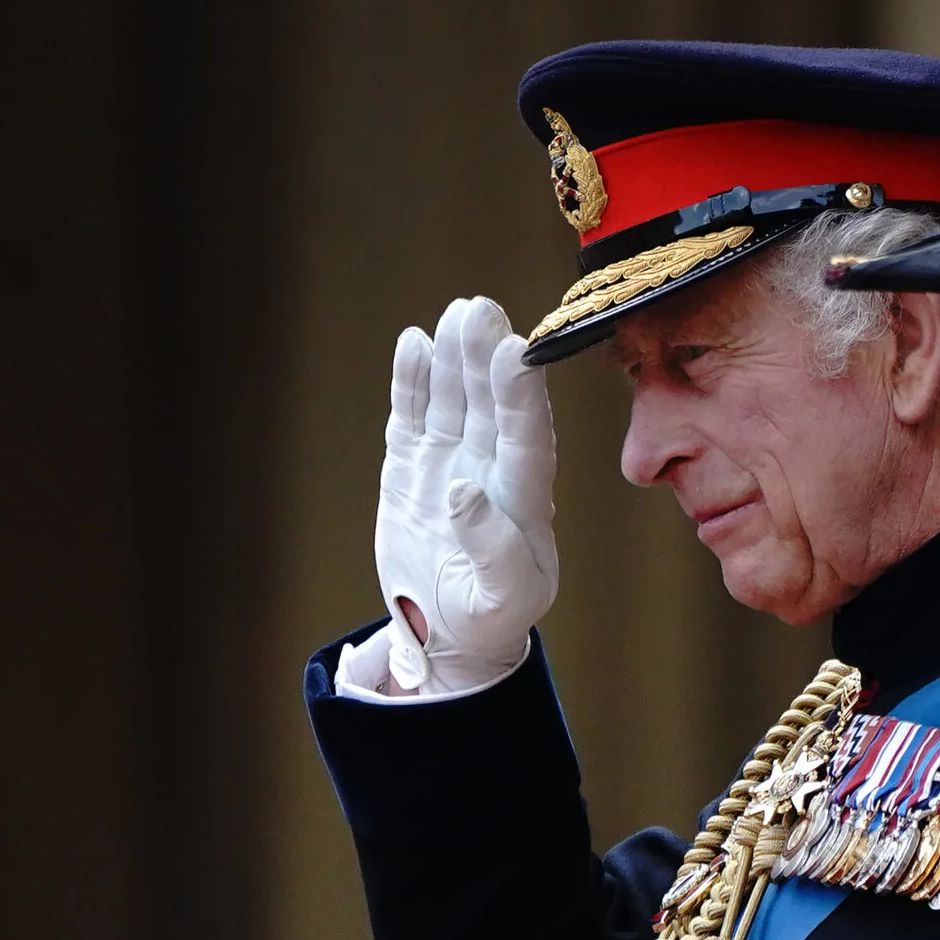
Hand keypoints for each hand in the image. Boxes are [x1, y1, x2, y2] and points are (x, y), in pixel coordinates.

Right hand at [371, 297, 558, 693]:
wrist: (450, 629)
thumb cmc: (492, 616)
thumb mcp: (502, 597)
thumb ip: (490, 547)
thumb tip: (462, 491)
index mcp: (525, 500)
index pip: (527, 438)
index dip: (521, 397)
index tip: (516, 354)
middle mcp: (492, 468)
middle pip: (491, 404)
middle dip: (486, 358)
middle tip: (481, 310)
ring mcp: (451, 460)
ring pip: (456, 399)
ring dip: (455, 357)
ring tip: (456, 313)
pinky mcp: (414, 464)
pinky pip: (414, 415)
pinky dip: (413, 381)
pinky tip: (414, 342)